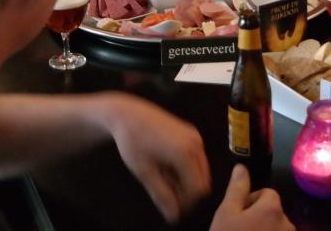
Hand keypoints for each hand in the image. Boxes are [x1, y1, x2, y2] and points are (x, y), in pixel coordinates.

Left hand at [107, 96, 210, 222]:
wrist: (128, 114)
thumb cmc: (133, 141)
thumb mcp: (145, 172)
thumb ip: (161, 195)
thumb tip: (173, 216)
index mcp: (185, 153)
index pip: (197, 189)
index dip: (186, 201)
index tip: (170, 204)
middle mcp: (195, 143)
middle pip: (203, 180)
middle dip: (187, 191)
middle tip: (166, 191)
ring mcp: (195, 135)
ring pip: (201, 170)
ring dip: (187, 179)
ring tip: (164, 176)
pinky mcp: (192, 132)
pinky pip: (197, 157)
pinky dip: (187, 167)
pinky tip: (167, 165)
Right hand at [209, 165, 293, 230]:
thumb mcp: (226, 213)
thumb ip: (237, 189)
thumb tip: (241, 167)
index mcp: (273, 209)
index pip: (267, 194)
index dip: (251, 201)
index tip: (238, 214)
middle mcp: (287, 224)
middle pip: (273, 211)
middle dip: (259, 216)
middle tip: (241, 228)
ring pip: (276, 228)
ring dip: (264, 229)